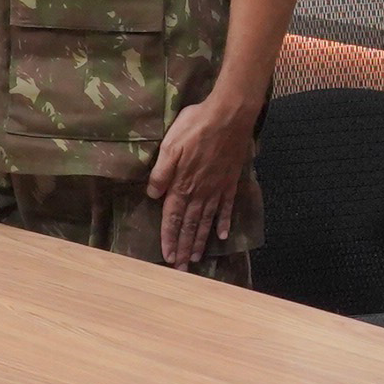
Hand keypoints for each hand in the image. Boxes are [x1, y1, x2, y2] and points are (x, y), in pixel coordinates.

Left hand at [146, 87, 262, 269]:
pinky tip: (223, 235)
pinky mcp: (230, 181)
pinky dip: (224, 223)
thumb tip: (153, 195)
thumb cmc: (196, 126)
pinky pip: (226, 207)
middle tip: (182, 268)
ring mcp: (217, 188)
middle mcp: (200, 192)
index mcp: (182, 185)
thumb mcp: (170, 146)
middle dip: (184, 248)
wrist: (230, 116)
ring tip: (197, 258)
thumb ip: (161, 173)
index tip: (167, 257)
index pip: (172, 218)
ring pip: (206, 221)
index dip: (169, 238)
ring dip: (200, 240)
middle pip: (189, 225)